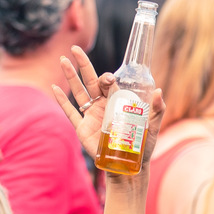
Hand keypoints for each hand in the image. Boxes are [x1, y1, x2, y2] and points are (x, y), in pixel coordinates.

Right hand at [52, 45, 164, 164]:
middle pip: (90, 81)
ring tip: (63, 60)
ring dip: (70, 76)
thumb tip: (159, 92)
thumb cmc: (142, 146)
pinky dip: (62, 100)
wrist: (129, 166)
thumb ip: (157, 110)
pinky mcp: (83, 128)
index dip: (106, 78)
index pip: (108, 83)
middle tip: (75, 48)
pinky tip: (54, 88)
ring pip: (78, 92)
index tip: (109, 78)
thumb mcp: (152, 127)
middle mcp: (102, 105)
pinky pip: (70, 112)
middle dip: (83, 64)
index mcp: (117, 101)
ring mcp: (91, 116)